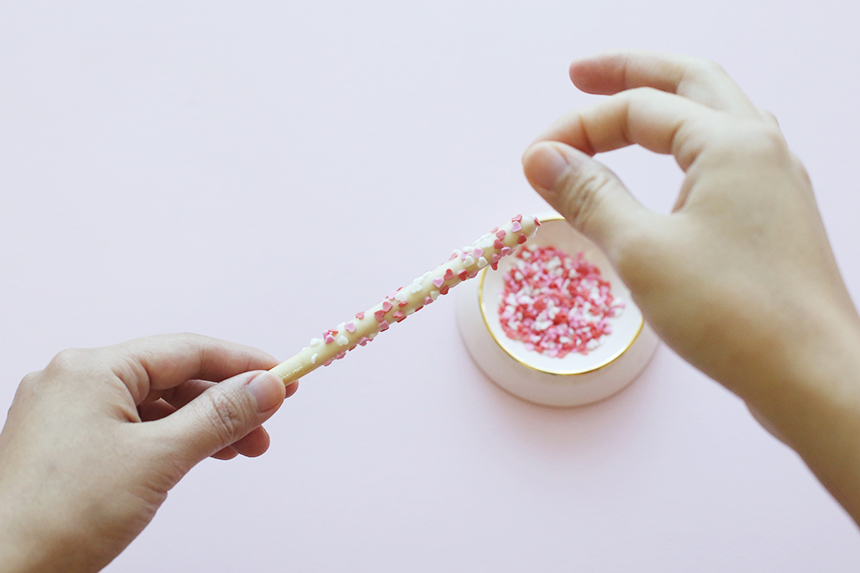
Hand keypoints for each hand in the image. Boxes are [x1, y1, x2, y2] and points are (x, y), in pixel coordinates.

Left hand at [0, 334, 296, 572]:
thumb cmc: (61, 518)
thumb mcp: (158, 459)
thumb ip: (219, 416)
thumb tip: (267, 386)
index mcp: (91, 369)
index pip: (186, 350)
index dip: (242, 364)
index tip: (284, 377)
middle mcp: (74, 380)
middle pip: (172, 377)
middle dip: (225, 402)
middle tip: (268, 425)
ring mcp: (65, 412)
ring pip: (154, 404)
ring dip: (202, 424)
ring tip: (243, 449)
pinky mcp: (64, 443)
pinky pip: (132, 427)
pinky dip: (171, 439)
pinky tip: (198, 455)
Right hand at [522, 51, 859, 521]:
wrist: (812, 377)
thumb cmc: (731, 312)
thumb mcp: (641, 250)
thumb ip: (589, 195)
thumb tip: (540, 157)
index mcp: (731, 142)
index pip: (639, 109)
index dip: (578, 128)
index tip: (534, 161)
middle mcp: (761, 147)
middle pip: (689, 82)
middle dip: (631, 73)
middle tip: (580, 74)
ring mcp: (775, 181)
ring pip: (715, 116)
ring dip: (665, 104)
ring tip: (622, 109)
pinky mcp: (776, 216)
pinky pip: (726, 157)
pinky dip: (686, 146)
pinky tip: (671, 167)